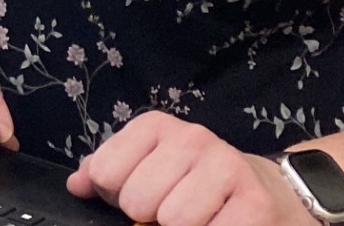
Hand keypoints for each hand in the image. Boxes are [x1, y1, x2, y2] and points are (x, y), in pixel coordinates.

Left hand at [68, 114, 314, 225]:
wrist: (267, 191)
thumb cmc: (194, 183)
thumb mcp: (146, 168)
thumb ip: (106, 174)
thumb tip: (76, 186)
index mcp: (155, 127)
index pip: (106, 173)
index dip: (116, 197)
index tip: (140, 196)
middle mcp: (191, 138)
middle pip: (136, 200)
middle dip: (148, 219)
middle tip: (170, 214)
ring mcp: (226, 166)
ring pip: (174, 220)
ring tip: (197, 220)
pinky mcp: (255, 201)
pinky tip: (220, 225)